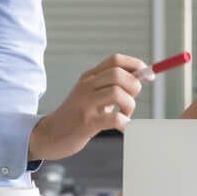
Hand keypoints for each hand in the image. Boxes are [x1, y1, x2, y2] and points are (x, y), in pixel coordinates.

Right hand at [28, 54, 146, 160]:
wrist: (49, 135)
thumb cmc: (75, 116)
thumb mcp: (90, 95)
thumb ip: (110, 86)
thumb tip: (139, 78)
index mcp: (89, 77)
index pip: (116, 60)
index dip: (136, 65)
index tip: (147, 75)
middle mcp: (87, 86)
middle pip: (118, 74)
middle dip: (134, 86)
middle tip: (130, 100)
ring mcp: (85, 104)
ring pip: (117, 93)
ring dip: (129, 105)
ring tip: (124, 115)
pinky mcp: (86, 123)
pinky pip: (113, 119)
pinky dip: (125, 123)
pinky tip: (123, 127)